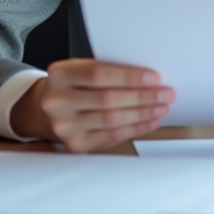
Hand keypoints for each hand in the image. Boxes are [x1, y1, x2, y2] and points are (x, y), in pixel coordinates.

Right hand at [10, 59, 174, 151]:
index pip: (98, 74)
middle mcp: (57, 101)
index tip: (154, 77)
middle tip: (166, 93)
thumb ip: (107, 70)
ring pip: (112, 120)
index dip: (129, 76)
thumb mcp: (81, 69)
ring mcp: (64, 126)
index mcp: (59, 74)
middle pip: (108, 99)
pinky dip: (136, 128)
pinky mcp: (75, 144)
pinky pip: (111, 136)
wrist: (47, 109)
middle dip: (142, 97)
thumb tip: (149, 78)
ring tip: (162, 107)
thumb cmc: (73, 85)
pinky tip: (150, 121)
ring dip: (143, 114)